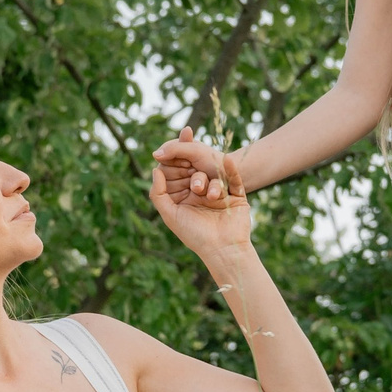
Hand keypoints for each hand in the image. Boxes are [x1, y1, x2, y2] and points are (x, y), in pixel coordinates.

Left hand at [148, 138, 253, 268]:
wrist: (222, 251)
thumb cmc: (195, 236)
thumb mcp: (170, 215)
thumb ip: (159, 193)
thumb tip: (155, 169)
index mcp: (185, 195)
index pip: (179, 173)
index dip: (175, 159)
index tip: (171, 144)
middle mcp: (202, 192)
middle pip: (196, 168)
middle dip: (193, 159)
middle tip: (188, 140)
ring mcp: (220, 192)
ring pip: (213, 173)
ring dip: (209, 180)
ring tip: (205, 195)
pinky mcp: (236, 195)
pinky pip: (234, 179)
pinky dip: (231, 170)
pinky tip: (227, 162)